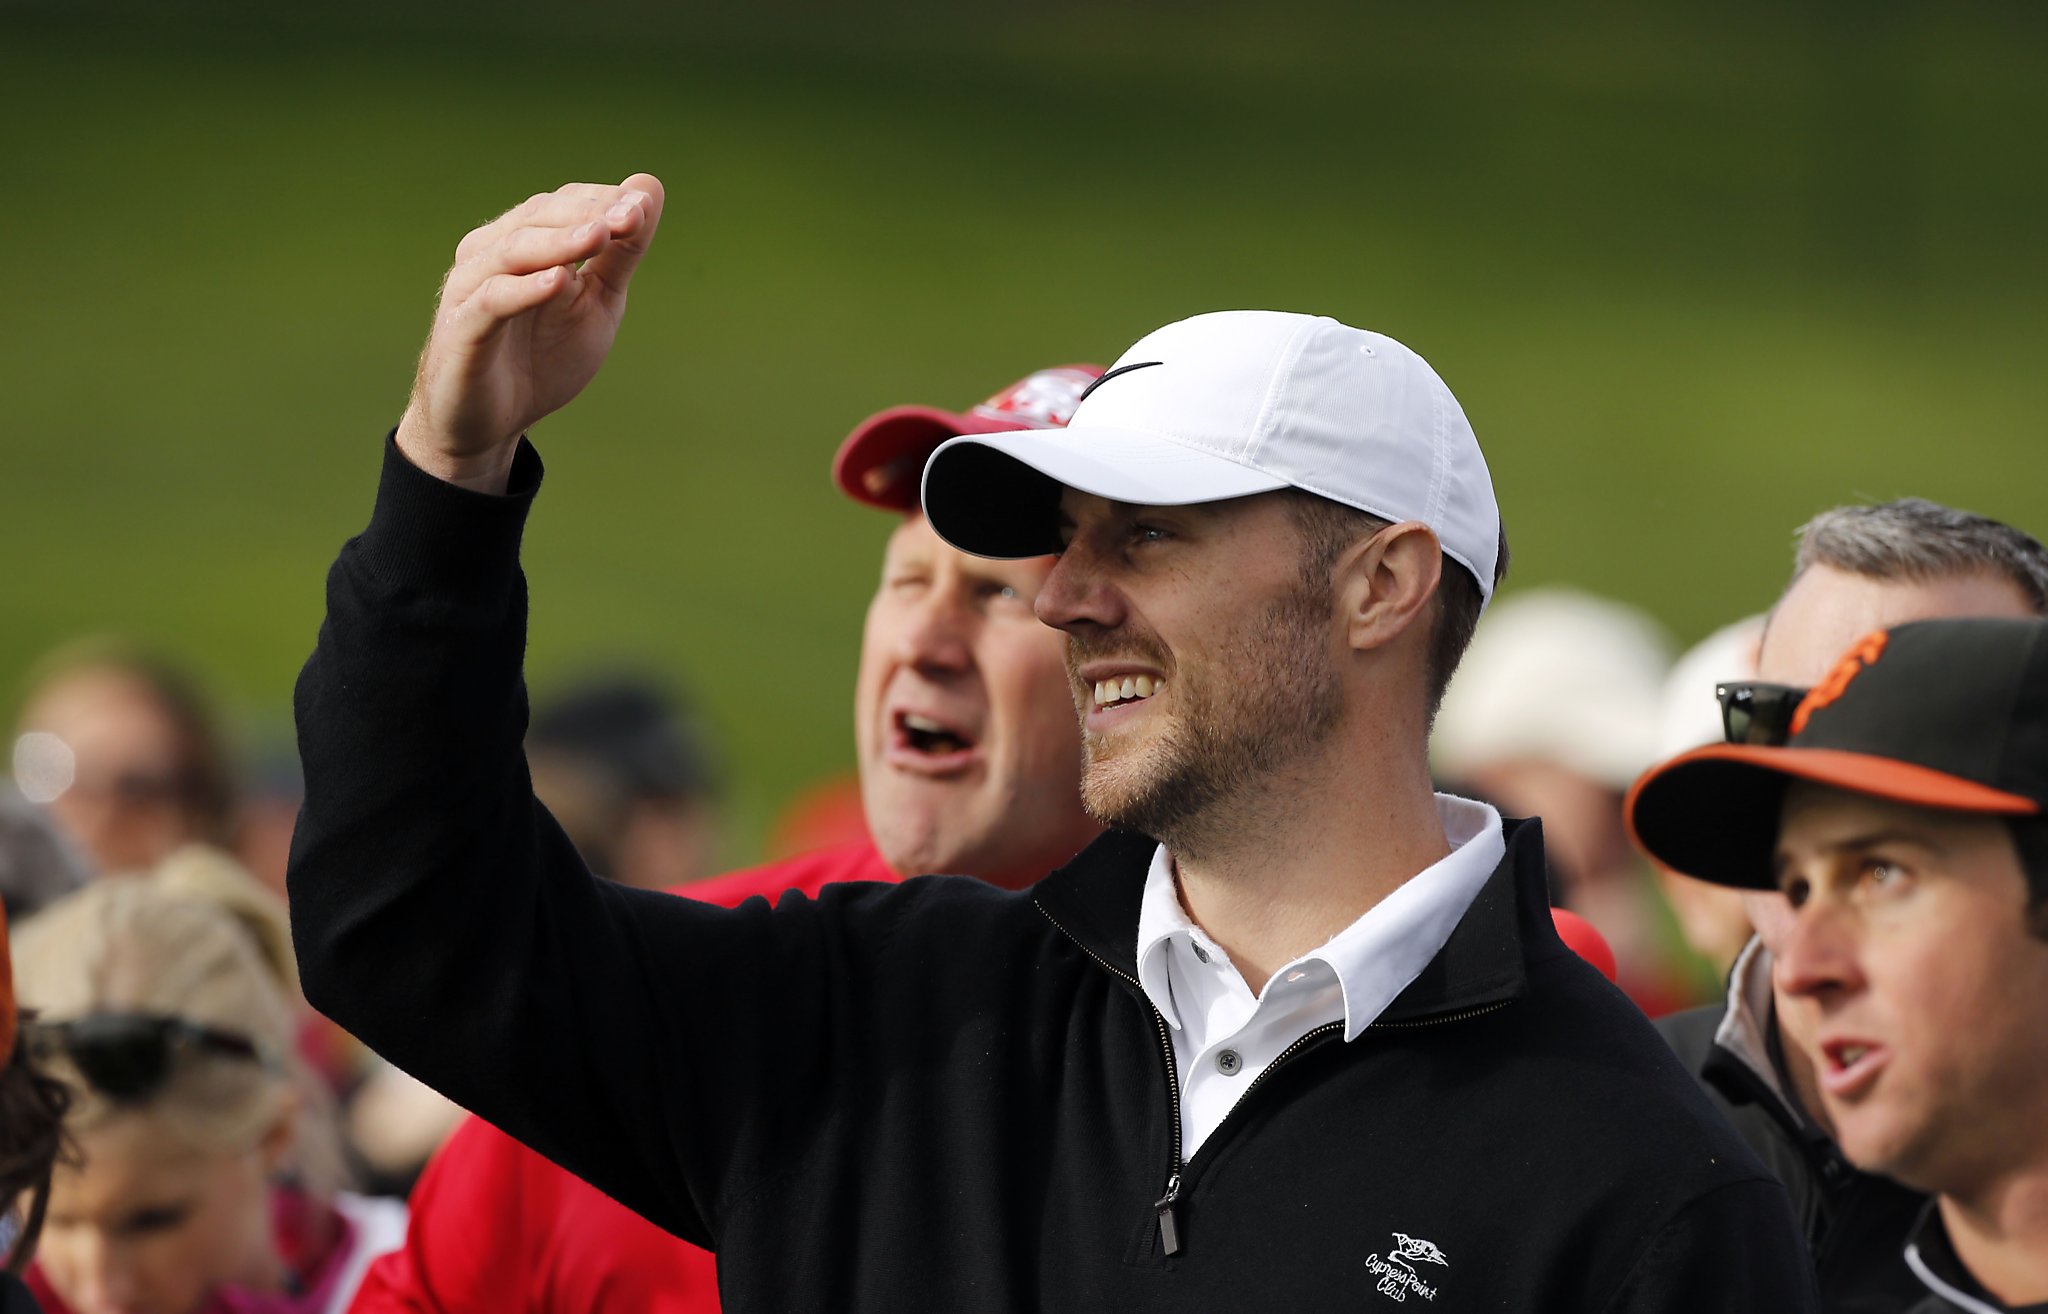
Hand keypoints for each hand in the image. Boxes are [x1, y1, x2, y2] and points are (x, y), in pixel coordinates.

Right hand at [394, 174, 665, 490]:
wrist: (492, 423)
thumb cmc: (541, 357)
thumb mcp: (597, 303)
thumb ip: (621, 253)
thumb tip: (648, 186)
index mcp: (524, 241)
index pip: (564, 204)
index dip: (604, 201)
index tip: (643, 204)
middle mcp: (492, 254)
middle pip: (538, 218)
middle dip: (587, 214)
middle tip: (631, 214)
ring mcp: (471, 288)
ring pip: (513, 251)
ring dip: (559, 241)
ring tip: (600, 234)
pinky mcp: (461, 329)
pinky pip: (491, 301)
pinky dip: (524, 289)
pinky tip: (557, 282)